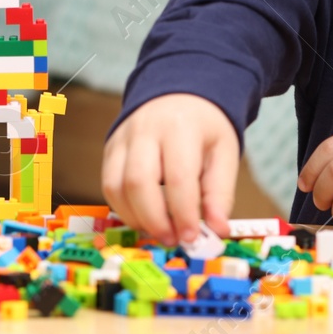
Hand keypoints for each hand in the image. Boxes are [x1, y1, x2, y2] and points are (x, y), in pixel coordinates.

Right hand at [102, 93, 237, 245]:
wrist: (179, 93)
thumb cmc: (204, 126)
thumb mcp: (224, 152)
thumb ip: (220, 193)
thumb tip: (218, 230)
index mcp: (180, 127)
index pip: (177, 177)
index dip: (183, 213)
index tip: (192, 237)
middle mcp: (145, 129)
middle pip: (139, 182)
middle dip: (154, 220)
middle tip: (172, 239)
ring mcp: (123, 138)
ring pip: (116, 186)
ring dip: (136, 218)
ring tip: (159, 231)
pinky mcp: (110, 148)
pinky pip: (108, 185)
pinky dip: (124, 209)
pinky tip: (144, 217)